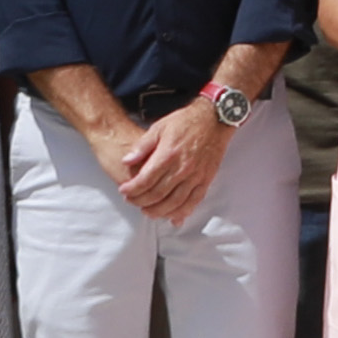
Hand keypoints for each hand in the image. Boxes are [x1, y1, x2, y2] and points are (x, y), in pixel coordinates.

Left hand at [117, 99, 230, 225]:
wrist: (214, 120)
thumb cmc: (185, 122)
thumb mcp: (159, 127)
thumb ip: (142, 146)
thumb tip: (126, 161)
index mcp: (168, 155)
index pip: (146, 180)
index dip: (132, 189)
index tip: (124, 191)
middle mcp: (182, 168)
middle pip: (158, 194)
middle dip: (141, 202)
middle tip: (132, 202)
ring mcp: (196, 176)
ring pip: (175, 202)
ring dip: (159, 211)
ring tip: (147, 212)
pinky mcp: (206, 179)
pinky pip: (194, 201)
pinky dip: (183, 212)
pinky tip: (173, 217)